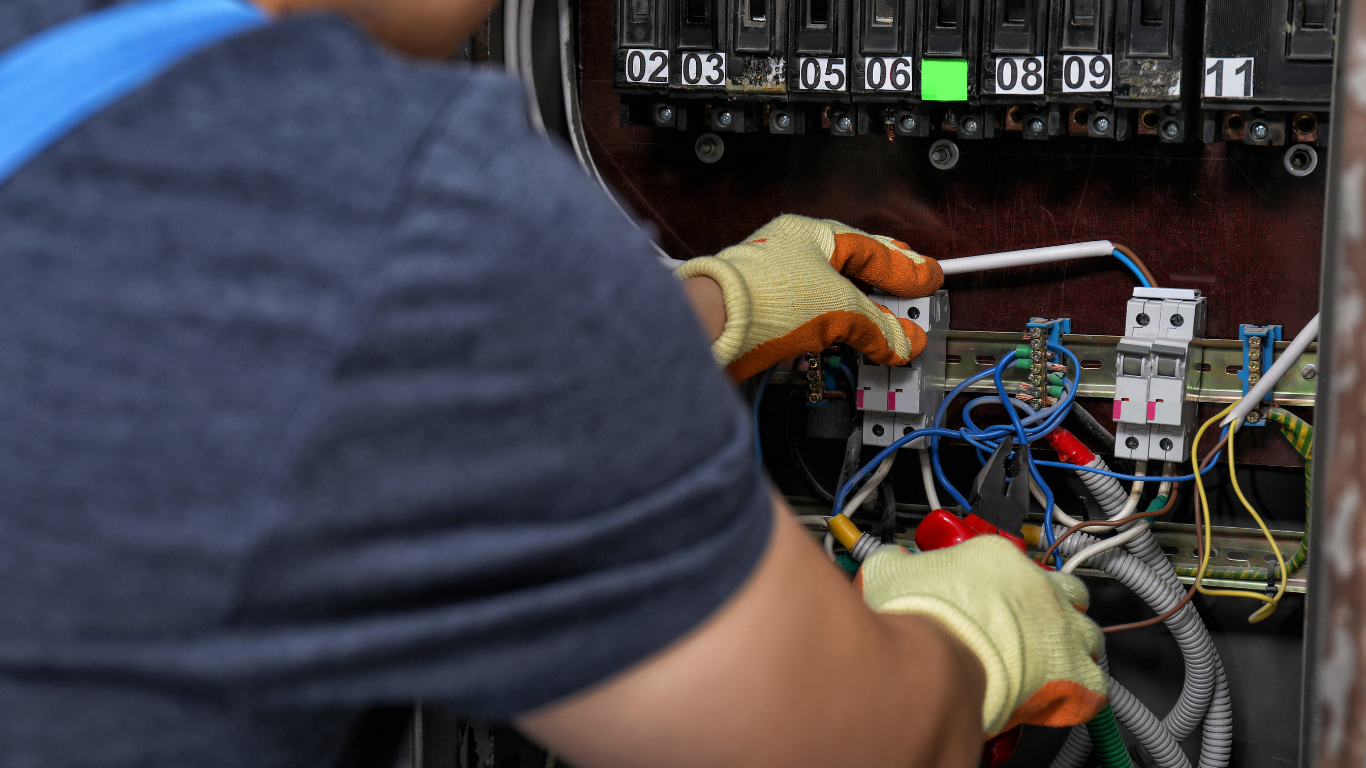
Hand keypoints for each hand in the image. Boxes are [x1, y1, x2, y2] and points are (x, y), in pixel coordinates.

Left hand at [674, 215, 942, 380]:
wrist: (713, 326)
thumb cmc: (766, 297)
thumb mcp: (839, 309)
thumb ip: (877, 326)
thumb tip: (904, 341)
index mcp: (811, 235)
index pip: (871, 251)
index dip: (905, 268)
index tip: (930, 278)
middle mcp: (791, 252)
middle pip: (850, 269)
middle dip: (883, 286)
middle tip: (911, 295)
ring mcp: (774, 281)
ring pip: (828, 295)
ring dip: (859, 313)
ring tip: (884, 328)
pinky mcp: (761, 312)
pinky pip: (808, 317)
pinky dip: (832, 329)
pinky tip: (843, 339)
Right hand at [857, 536, 1107, 736]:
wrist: (937, 658)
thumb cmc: (920, 618)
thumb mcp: (891, 574)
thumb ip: (896, 563)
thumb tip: (890, 561)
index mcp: (998, 558)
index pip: (1014, 562)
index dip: (1005, 582)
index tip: (991, 594)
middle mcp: (1038, 586)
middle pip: (1067, 589)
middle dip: (1057, 605)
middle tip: (1033, 623)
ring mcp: (1061, 627)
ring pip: (1089, 633)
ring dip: (1075, 646)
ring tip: (1052, 660)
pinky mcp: (1074, 672)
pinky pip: (1095, 684)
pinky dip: (1082, 693)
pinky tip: (1061, 697)